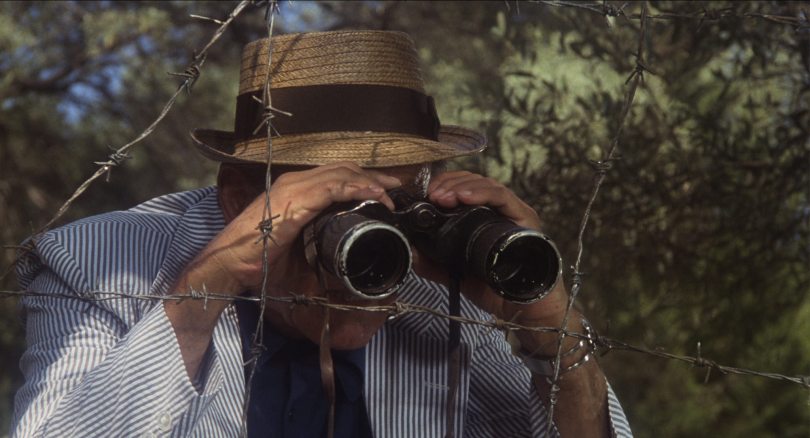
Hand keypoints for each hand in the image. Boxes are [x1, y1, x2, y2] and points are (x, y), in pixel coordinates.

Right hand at [204, 162, 402, 291]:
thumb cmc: (256, 262)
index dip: (362, 179)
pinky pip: (333, 186)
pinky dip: (357, 188)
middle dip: (372, 177)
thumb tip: (343, 269)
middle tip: (394, 187)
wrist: (228, 264)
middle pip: (342, 169)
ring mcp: (293, 189)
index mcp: (294, 192)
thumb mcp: (296, 256)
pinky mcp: (294, 200)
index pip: (334, 176)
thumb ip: (318, 253)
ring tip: (389, 193)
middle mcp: (294, 183)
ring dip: (369, 182)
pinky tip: (374, 195)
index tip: (384, 190)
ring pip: (341, 173)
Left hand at [411, 171, 569, 336]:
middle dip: (448, 184)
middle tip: (431, 195)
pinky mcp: (525, 217)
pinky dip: (482, 193)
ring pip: (486, 184)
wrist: (522, 308)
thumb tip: (409, 251)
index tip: (424, 194)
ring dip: (460, 187)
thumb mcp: (455, 273)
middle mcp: (499, 210)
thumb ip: (433, 263)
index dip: (443, 185)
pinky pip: (502, 197)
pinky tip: (464, 197)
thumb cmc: (493, 288)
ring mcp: (513, 211)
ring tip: (442, 196)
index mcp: (483, 217)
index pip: (462, 188)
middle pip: (472, 182)